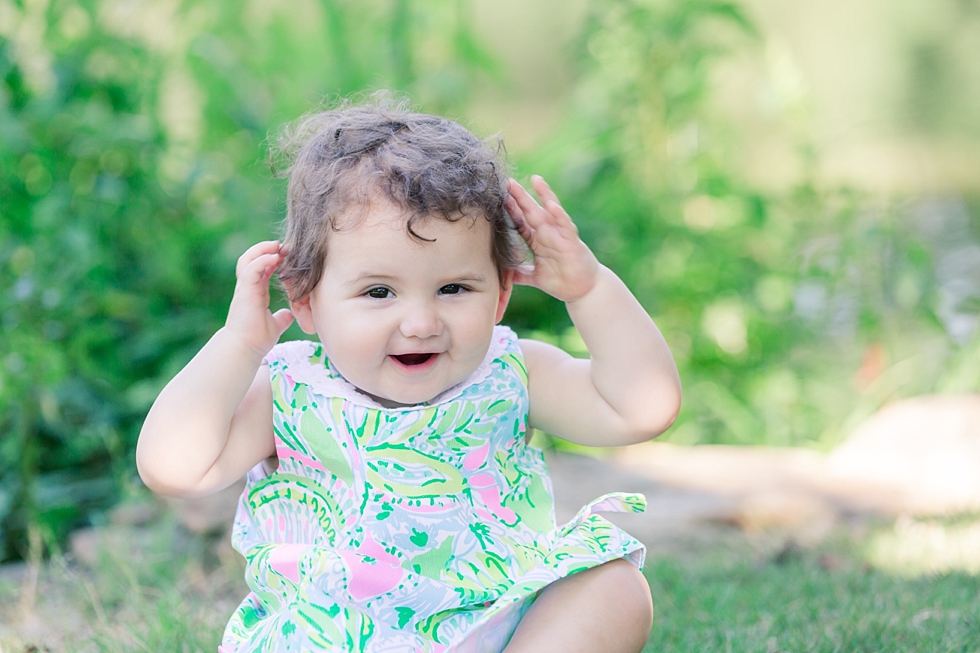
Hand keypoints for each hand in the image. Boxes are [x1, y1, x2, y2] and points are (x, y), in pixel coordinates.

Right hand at [225, 241, 294, 354]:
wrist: (246, 348)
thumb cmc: (257, 339)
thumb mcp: (274, 325)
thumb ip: (281, 318)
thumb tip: (288, 315)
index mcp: (255, 293)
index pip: (261, 269)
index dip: (272, 260)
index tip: (286, 255)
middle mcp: (248, 288)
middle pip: (251, 259)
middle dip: (265, 249)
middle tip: (281, 245)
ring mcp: (245, 288)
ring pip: (248, 260)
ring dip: (262, 250)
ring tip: (276, 246)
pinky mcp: (244, 291)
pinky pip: (251, 269)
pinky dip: (262, 260)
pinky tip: (274, 257)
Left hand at [506, 176, 599, 301]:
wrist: (584, 290)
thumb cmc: (561, 281)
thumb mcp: (534, 277)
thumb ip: (518, 274)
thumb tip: (500, 276)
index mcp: (538, 241)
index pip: (521, 222)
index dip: (510, 210)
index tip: (498, 197)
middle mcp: (548, 234)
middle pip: (532, 211)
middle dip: (521, 197)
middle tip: (509, 181)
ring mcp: (560, 236)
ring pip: (551, 212)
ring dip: (544, 195)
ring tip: (536, 180)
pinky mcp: (572, 243)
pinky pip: (566, 226)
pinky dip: (559, 216)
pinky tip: (552, 205)